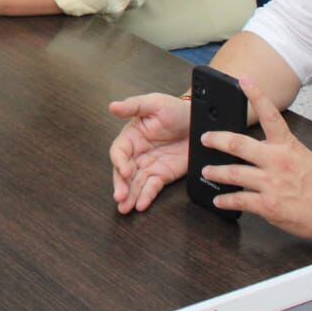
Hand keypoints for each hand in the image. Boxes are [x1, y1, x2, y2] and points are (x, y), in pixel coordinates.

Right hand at [108, 93, 190, 213]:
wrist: (199, 122)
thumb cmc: (175, 109)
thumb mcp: (154, 103)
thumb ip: (133, 106)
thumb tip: (113, 106)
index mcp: (131, 136)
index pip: (119, 151)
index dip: (119, 162)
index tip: (125, 170)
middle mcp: (137, 154)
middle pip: (123, 172)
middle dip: (121, 185)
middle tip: (120, 196)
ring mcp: (149, 166)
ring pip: (135, 183)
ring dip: (129, 196)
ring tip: (125, 207)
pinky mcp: (162, 176)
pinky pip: (152, 188)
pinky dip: (146, 197)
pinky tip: (141, 205)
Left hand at [199, 77, 311, 240]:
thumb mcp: (302, 156)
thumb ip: (279, 149)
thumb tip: (257, 146)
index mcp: (287, 146)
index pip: (271, 115)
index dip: (257, 95)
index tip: (244, 81)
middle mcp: (276, 161)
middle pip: (239, 144)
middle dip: (217, 140)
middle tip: (205, 138)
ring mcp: (270, 183)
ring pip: (233, 173)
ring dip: (216, 172)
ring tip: (206, 170)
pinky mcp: (267, 204)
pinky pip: (239, 200)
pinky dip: (226, 200)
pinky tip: (219, 199)